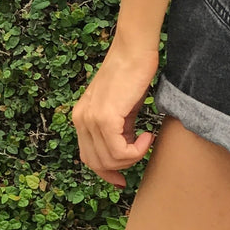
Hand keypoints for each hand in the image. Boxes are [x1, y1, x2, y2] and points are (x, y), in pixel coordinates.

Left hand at [71, 37, 159, 188]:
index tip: (121, 179)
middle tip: (141, 151)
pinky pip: (119, 150)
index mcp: (82, 118)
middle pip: (97, 163)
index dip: (106, 173)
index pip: (88, 158)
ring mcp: (91, 119)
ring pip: (110, 159)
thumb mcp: (121, 106)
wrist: (134, 50)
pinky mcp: (105, 117)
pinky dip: (136, 150)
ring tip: (146, 139)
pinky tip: (147, 135)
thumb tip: (126, 148)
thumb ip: (118, 128)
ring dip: (132, 156)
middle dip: (122, 165)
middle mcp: (81, 120)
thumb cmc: (132, 72)